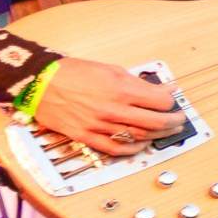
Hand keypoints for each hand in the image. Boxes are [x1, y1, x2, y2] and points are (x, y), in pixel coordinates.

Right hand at [30, 57, 183, 155]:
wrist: (39, 83)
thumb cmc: (72, 73)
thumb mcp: (110, 69)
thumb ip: (138, 82)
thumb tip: (163, 90)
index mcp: (120, 89)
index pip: (160, 102)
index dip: (171, 103)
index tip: (174, 103)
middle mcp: (113, 109)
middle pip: (156, 122)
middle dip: (173, 123)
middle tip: (178, 121)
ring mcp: (100, 125)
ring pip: (139, 136)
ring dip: (157, 135)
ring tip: (164, 131)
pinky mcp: (87, 137)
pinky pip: (117, 149)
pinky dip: (134, 148)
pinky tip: (142, 143)